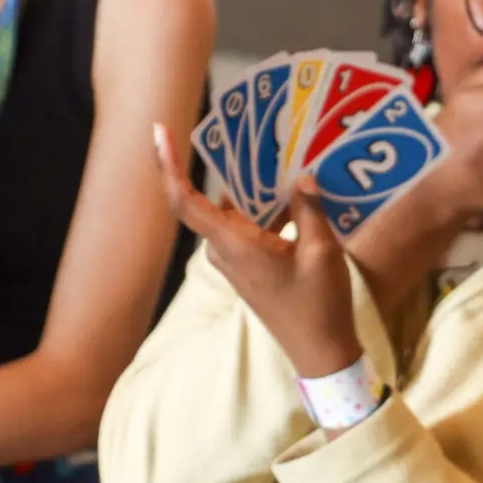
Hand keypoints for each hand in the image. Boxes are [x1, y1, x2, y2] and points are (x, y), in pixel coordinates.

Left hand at [155, 123, 361, 381]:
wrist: (320, 352)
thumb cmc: (319, 305)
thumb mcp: (322, 253)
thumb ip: (310, 210)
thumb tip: (301, 177)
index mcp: (234, 246)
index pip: (184, 202)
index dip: (168, 166)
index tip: (159, 132)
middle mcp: (225, 251)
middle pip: (213, 198)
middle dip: (230, 164)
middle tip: (254, 130)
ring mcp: (235, 260)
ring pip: (235, 211)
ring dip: (255, 186)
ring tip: (283, 155)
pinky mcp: (249, 266)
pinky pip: (249, 226)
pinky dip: (266, 208)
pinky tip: (295, 193)